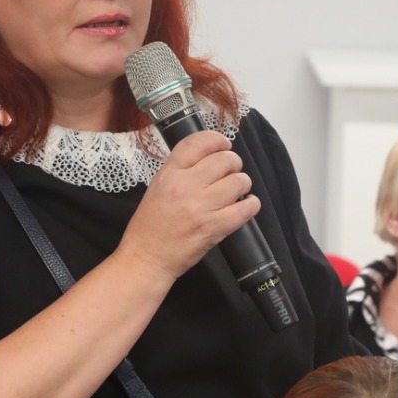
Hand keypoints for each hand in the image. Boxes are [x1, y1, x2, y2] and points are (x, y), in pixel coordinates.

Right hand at [118, 130, 260, 284]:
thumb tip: (209, 157)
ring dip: (243, 184)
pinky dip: (251, 205)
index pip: (198, 143)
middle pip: (225, 160)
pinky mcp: (214, 228)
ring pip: (239, 181)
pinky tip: (246, 205)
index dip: (217, 139)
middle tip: (230, 173)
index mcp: (169, 174)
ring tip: (236, 191)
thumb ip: (180, 170)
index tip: (224, 144)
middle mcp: (185, 187)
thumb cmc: (150, 225)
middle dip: (233, 164)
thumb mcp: (157, 187)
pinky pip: (246, 209)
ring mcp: (201, 208)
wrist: (146, 258)